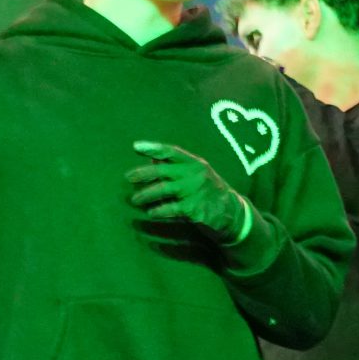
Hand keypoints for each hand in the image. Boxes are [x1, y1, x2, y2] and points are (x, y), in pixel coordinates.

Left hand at [128, 141, 252, 250]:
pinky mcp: (195, 208)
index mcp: (195, 163)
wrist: (230, 211)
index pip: (171, 151)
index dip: (153, 148)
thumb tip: (151, 159)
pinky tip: (151, 213)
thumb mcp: (194, 174)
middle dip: (143, 173)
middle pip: (164, 169)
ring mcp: (196, 190)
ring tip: (135, 199)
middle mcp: (195, 173)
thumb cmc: (206, 190)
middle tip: (128, 177)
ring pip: (164, 188)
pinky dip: (159, 210)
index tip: (136, 146)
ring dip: (146, 194)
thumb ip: (174, 167)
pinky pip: (171, 208)